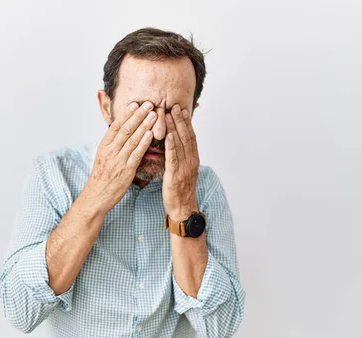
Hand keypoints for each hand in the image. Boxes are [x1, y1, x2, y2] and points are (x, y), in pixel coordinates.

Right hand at [83, 101, 156, 213]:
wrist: (97, 196)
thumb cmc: (102, 177)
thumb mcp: (103, 157)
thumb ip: (112, 145)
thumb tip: (120, 133)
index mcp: (104, 146)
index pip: (116, 126)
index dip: (127, 114)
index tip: (136, 104)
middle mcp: (110, 151)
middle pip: (126, 129)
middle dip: (138, 115)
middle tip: (149, 104)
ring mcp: (118, 160)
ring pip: (132, 139)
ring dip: (144, 125)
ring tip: (154, 115)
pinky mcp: (126, 170)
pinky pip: (136, 154)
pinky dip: (143, 143)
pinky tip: (151, 134)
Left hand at [163, 104, 199, 219]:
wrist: (182, 208)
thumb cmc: (179, 190)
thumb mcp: (181, 170)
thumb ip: (179, 157)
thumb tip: (173, 144)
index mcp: (193, 159)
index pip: (190, 136)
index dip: (186, 122)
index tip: (180, 109)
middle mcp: (191, 161)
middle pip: (186, 136)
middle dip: (181, 120)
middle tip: (175, 105)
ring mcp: (185, 168)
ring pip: (181, 144)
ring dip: (175, 128)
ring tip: (170, 115)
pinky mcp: (176, 175)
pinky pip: (174, 158)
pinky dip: (172, 146)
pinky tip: (168, 136)